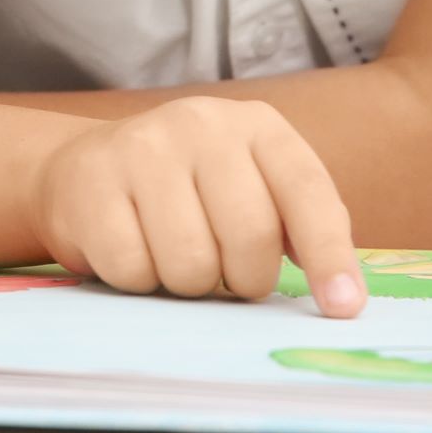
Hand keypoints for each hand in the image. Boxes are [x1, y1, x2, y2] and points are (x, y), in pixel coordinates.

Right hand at [27, 96, 363, 312]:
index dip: (329, 254)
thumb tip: (343, 293)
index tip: (343, 308)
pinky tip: (133, 249)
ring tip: (176, 257)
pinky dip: (138, 280)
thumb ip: (300, 227)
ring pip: (189, 263)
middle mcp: (201, 124)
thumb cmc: (192, 193)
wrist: (87, 169)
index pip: (307, 191)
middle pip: (249, 236)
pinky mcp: (92, 181)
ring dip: (189, 284)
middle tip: (227, 275)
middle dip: (245, 279)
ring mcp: (142, 148)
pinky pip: (133, 269)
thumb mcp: (255, 188)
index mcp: (257, 126)